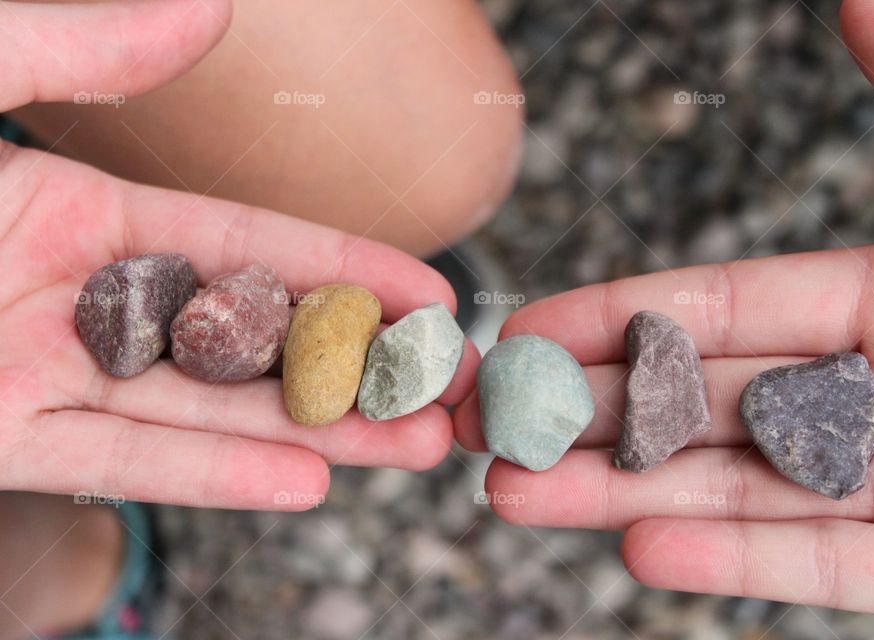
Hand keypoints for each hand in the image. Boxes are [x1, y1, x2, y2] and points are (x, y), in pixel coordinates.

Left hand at [0, 0, 475, 509]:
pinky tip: (309, 480)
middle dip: (352, 363)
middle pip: (244, 336)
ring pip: (201, 408)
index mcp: (73, 209)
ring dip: (313, 430)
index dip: (345, 265)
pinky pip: (122, 461)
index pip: (247, 243)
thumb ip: (78, 48)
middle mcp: (73, 297)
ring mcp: (37, 374)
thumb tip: (210, 6)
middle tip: (444, 383)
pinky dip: (215, 473)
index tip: (430, 288)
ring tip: (412, 445)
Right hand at [455, 232, 873, 626]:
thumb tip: (859, 10)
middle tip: (490, 426)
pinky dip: (732, 563)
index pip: (725, 305)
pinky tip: (641, 548)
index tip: (526, 328)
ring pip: (739, 488)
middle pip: (704, 403)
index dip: (617, 315)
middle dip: (588, 415)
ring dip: (624, 495)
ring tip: (517, 497)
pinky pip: (825, 567)